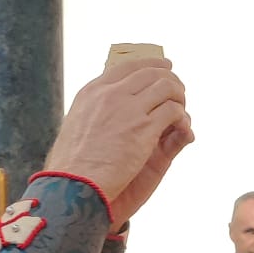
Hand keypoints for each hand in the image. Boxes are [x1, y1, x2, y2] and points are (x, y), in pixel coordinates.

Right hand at [45, 60, 192, 225]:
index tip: (163, 68)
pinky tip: (181, 128)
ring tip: (181, 111)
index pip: (127, 67)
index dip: (150, 65)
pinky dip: (182, 118)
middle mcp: (110, 94)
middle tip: (178, 92)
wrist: (73, 187)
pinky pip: (174, 111)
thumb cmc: (71, 168)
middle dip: (170, 80)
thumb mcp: (76, 129)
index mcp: (92, 92)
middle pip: (151, 73)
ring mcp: (128, 109)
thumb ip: (93, 116)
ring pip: (167, 86)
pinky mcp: (144, 128)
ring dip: (179, 97)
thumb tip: (102, 116)